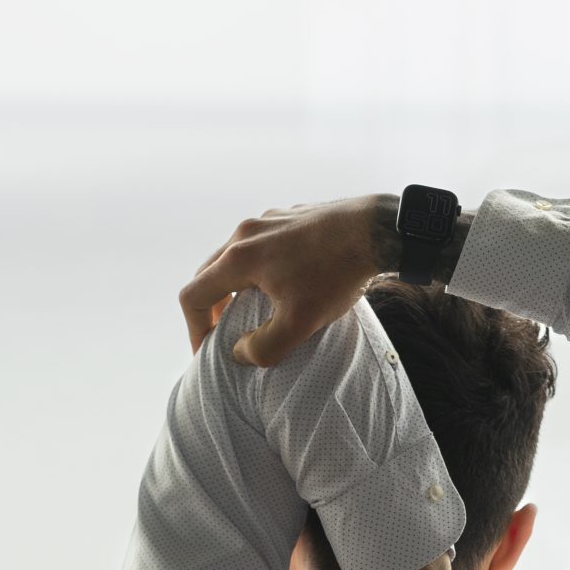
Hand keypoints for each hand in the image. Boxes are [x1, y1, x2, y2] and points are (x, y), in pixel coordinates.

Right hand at [178, 195, 392, 367]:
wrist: (376, 229)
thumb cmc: (336, 275)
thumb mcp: (300, 323)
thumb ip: (263, 346)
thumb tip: (239, 353)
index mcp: (239, 258)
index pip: (193, 296)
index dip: (194, 328)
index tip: (207, 350)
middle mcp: (245, 233)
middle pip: (209, 272)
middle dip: (210, 307)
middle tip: (223, 331)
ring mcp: (267, 220)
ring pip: (234, 255)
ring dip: (233, 285)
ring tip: (250, 308)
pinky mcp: (288, 216)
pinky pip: (259, 244)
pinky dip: (257, 267)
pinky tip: (282, 281)